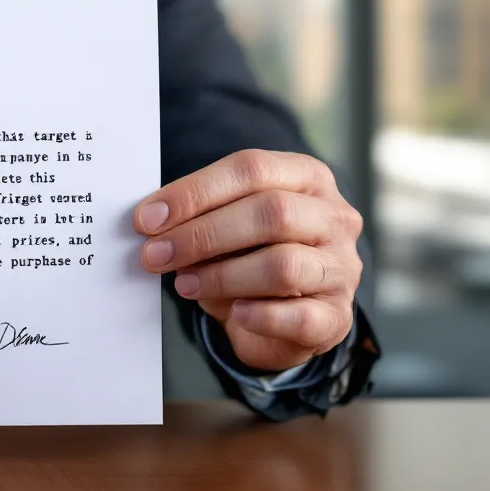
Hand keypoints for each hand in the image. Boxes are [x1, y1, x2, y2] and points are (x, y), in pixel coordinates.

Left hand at [134, 149, 361, 372]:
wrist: (282, 320)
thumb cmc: (248, 258)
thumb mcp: (224, 227)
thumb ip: (197, 216)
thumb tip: (150, 221)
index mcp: (306, 178)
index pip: (251, 169)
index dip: (195, 192)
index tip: (148, 218)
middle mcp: (334, 217)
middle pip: (272, 212)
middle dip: (202, 234)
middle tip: (155, 254)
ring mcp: (342, 267)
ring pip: (284, 264)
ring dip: (222, 276)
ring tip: (184, 284)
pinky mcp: (338, 316)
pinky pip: (300, 316)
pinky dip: (260, 316)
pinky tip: (234, 314)